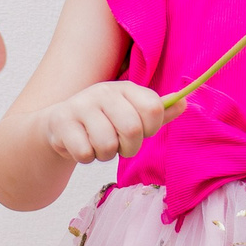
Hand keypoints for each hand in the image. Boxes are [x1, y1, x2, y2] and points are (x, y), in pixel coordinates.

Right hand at [38, 80, 166, 165]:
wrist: (60, 125)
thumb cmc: (103, 121)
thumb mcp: (131, 113)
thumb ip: (158, 111)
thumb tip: (184, 103)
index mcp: (125, 89)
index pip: (154, 108)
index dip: (152, 128)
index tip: (142, 131)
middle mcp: (103, 92)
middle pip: (133, 129)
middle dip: (130, 147)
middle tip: (120, 145)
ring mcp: (81, 106)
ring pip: (107, 145)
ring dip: (105, 154)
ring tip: (98, 145)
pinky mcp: (62, 122)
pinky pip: (85, 153)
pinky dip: (87, 157)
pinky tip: (82, 145)